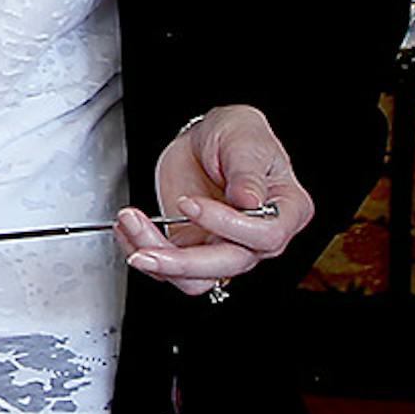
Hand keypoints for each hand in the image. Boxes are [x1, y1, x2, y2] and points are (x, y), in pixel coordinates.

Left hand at [115, 103, 313, 299]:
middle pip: (227, 266)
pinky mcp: (195, 248)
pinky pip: (171, 269)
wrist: (207, 139)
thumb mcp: (244, 140)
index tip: (190, 203)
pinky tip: (128, 228)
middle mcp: (259, 238)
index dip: (226, 226)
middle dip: (182, 261)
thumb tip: (251, 202)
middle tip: (145, 243)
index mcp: (286, 210)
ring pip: (196, 278)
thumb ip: (247, 171)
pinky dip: (144, 250)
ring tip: (130, 223)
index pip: (264, 237)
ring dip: (158, 261)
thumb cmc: (237, 135)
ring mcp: (225, 247)